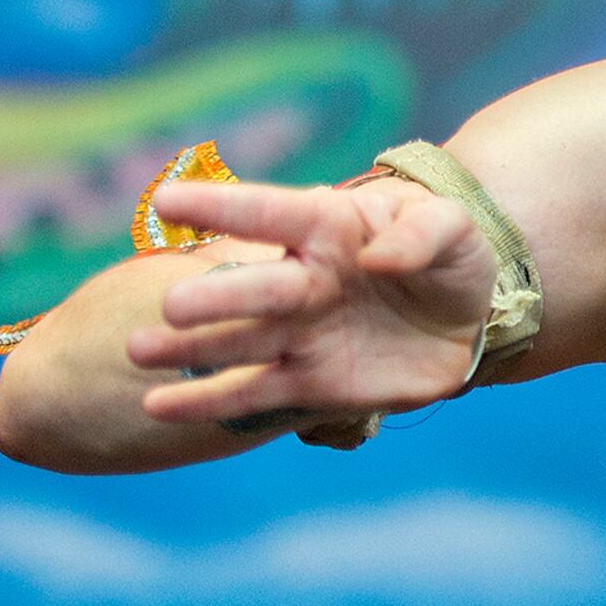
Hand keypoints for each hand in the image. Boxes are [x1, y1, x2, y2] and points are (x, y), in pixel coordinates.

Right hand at [122, 176, 499, 431]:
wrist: (463, 320)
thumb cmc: (448, 257)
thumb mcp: (454, 229)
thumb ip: (423, 234)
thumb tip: (378, 255)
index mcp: (326, 227)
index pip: (268, 211)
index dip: (220, 204)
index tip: (166, 200)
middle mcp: (300, 281)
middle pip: (252, 288)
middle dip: (214, 297)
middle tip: (173, 306)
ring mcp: (298, 335)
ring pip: (237, 342)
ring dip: (190, 348)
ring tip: (141, 350)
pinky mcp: (308, 384)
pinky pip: (252, 394)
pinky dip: (205, 402)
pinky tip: (157, 406)